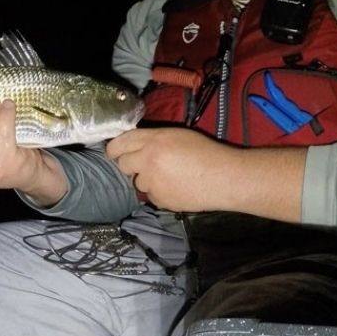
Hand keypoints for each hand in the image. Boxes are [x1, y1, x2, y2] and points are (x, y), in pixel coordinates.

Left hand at [106, 127, 234, 211]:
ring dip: (147, 180)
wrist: (224, 177)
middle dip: (130, 165)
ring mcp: (152, 183)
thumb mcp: (177, 136)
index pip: (121, 143)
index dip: (113, 148)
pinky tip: (176, 188)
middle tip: (146, 164)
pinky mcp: (160, 199)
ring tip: (169, 177)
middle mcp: (148, 161)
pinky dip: (159, 193)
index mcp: (153, 141)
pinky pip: (151, 196)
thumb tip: (135, 145)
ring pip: (138, 183)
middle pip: (123, 164)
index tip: (113, 152)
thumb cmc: (205, 152)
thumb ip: (153, 139)